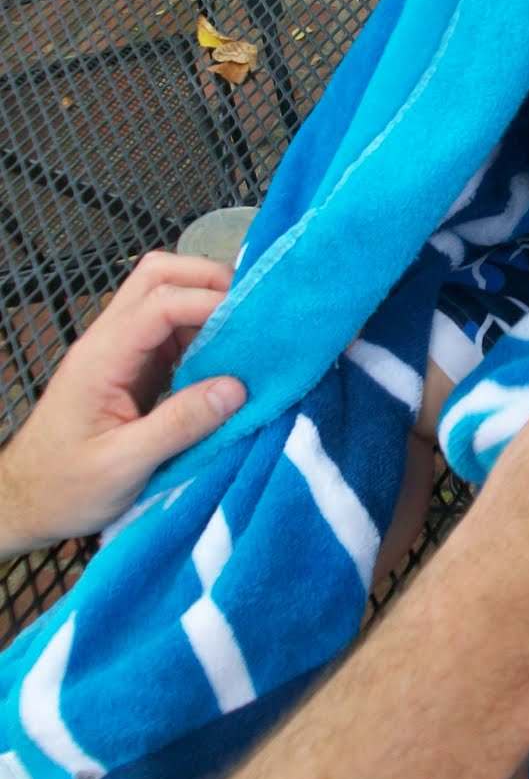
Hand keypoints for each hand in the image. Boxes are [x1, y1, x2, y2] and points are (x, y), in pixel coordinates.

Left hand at [0, 252, 245, 553]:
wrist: (26, 502)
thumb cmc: (64, 488)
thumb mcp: (123, 465)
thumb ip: (179, 425)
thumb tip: (236, 388)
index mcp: (102, 358)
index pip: (159, 301)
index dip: (209, 302)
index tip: (253, 325)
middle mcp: (108, 342)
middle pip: (158, 276)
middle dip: (208, 281)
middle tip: (253, 313)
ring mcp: (119, 352)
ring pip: (164, 296)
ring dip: (207, 305)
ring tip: (248, 336)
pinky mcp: (130, 369)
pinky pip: (169, 331)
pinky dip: (202, 333)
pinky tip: (226, 360)